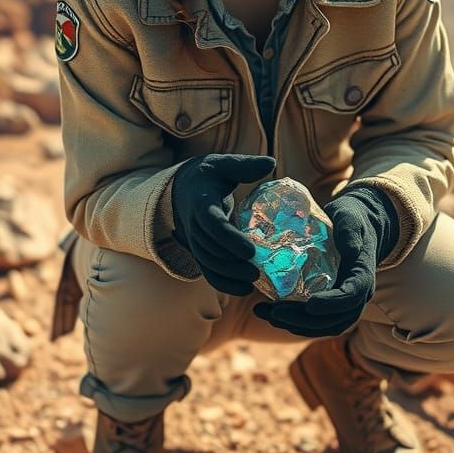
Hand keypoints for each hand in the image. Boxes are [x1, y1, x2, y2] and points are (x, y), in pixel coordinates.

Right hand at [171, 153, 275, 295]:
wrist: (182, 188)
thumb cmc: (208, 175)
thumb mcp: (223, 165)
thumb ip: (245, 165)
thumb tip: (271, 163)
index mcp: (201, 203)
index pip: (212, 225)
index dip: (229, 239)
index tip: (250, 250)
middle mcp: (193, 225)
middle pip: (209, 249)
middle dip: (231, 263)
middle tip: (256, 271)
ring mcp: (194, 240)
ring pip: (207, 263)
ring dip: (228, 276)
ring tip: (253, 282)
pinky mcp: (199, 250)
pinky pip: (207, 271)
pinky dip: (223, 283)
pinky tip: (244, 289)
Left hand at [252, 186, 398, 337]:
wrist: (356, 224)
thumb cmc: (351, 218)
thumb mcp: (350, 217)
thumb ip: (349, 231)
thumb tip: (350, 249)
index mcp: (363, 274)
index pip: (351, 297)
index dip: (332, 304)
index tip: (309, 304)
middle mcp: (357, 295)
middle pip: (335, 319)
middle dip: (304, 321)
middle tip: (274, 312)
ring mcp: (344, 302)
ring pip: (324, 326)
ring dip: (295, 326)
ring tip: (264, 313)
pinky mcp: (331, 302)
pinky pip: (316, 321)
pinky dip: (294, 322)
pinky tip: (270, 312)